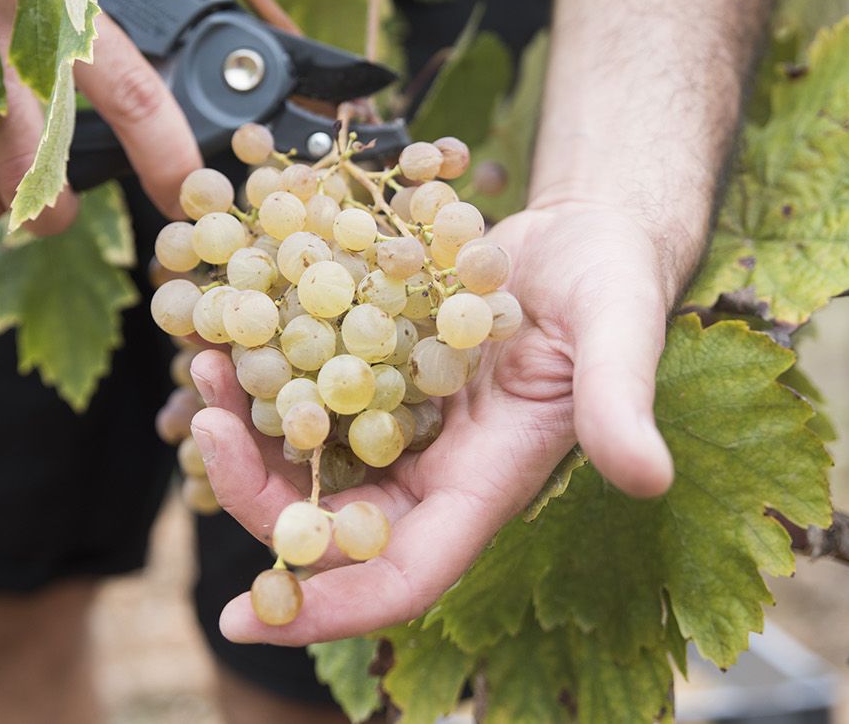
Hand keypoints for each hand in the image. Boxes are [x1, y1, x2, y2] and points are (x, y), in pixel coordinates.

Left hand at [188, 202, 678, 645]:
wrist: (585, 232)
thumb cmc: (614, 284)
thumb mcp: (622, 332)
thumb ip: (621, 401)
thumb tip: (646, 478)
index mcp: (484, 486)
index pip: (401, 578)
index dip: (327, 609)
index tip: (243, 617)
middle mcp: (431, 469)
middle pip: (327, 523)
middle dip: (255, 493)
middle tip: (202, 424)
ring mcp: (398, 422)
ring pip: (303, 458)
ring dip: (245, 427)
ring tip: (202, 360)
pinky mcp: (375, 369)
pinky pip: (305, 392)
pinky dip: (262, 372)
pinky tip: (227, 328)